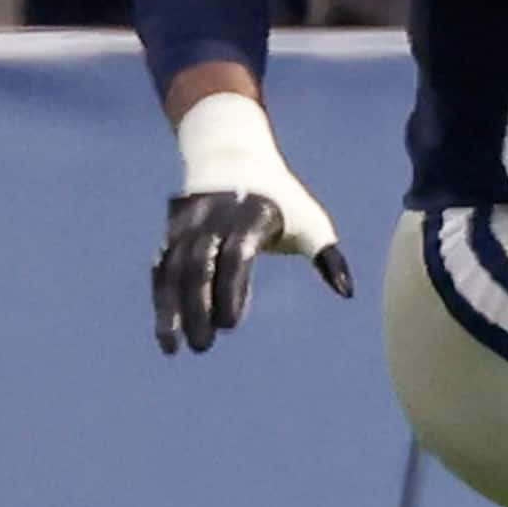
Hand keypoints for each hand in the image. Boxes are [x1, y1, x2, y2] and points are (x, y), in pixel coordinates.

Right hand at [156, 92, 349, 355]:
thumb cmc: (282, 199)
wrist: (232, 157)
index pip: (235, 257)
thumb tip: (347, 292)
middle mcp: (211, 220)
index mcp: (249, 215)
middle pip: (197, 266)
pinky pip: (161, 269)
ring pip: (171, 270)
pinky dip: (161, 300)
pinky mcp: (171, 235)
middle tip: (205, 347)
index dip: (230, 291)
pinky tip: (165, 331)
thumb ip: (328, 257)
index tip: (231, 326)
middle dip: (197, 308)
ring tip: (175, 349)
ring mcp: (186, 226)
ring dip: (170, 310)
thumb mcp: (311, 221)